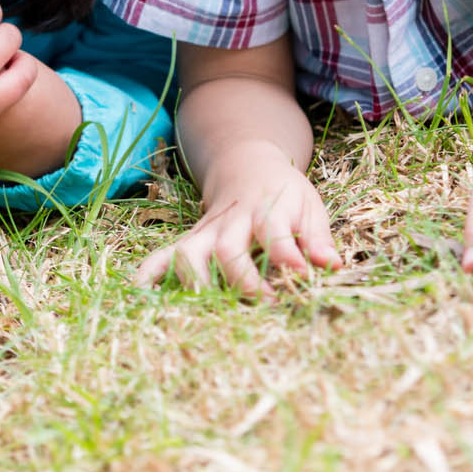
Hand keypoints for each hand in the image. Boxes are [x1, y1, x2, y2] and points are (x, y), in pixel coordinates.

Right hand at [134, 140, 340, 296]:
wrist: (246, 162)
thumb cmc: (284, 192)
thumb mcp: (309, 204)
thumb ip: (319, 236)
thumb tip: (332, 267)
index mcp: (268, 209)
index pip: (275, 232)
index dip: (287, 255)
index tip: (300, 277)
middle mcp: (233, 221)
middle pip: (228, 248)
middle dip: (243, 280)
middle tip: (266, 304)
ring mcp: (207, 231)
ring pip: (190, 252)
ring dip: (193, 280)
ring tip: (203, 309)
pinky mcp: (190, 240)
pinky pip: (163, 255)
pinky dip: (149, 273)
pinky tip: (139, 296)